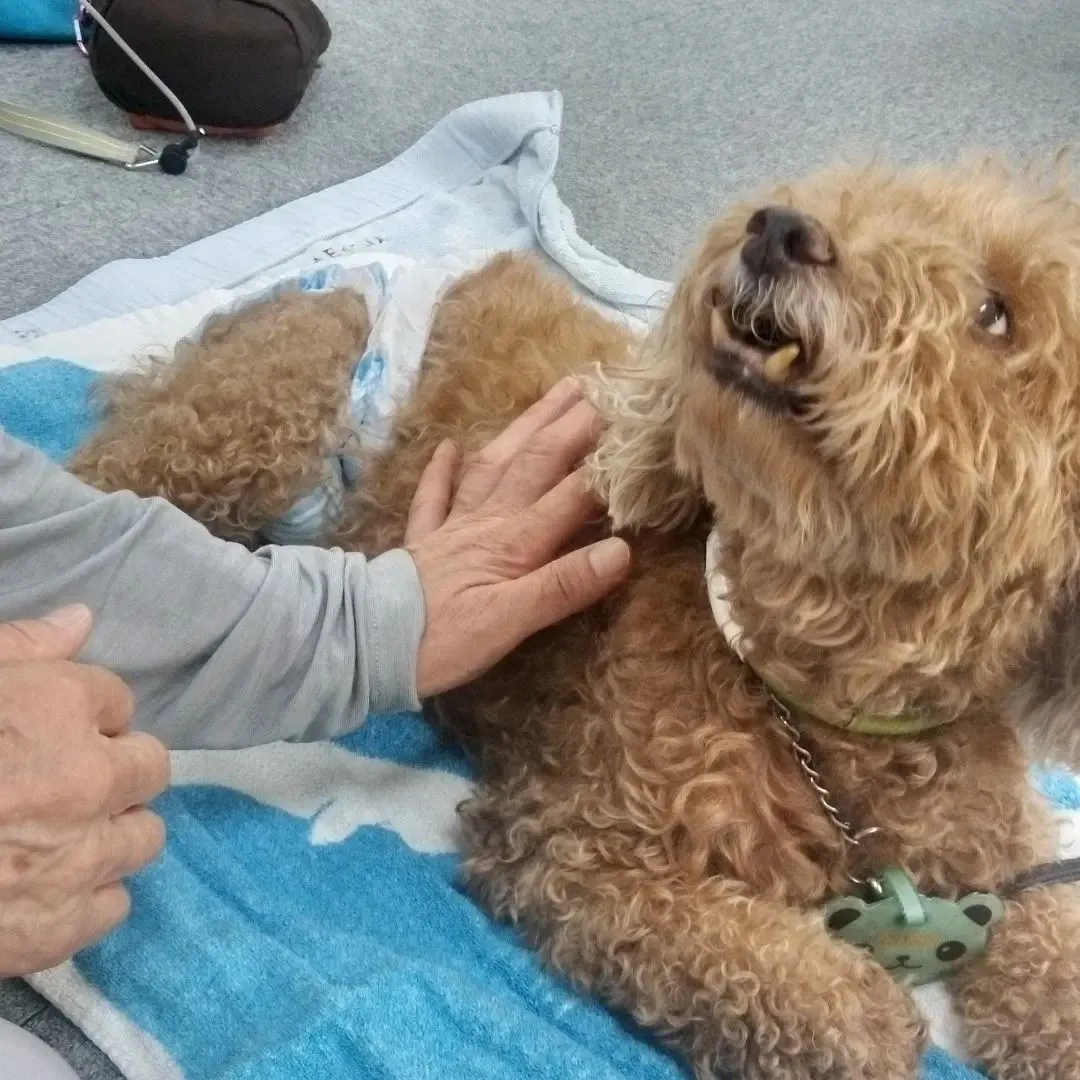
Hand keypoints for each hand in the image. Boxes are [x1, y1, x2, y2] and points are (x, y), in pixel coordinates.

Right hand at [0, 606, 169, 976]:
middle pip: (149, 767)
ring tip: (59, 837)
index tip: (56, 730)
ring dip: (110, 833)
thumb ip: (20, 647)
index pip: (117, 699)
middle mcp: (87, 778)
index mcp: (57, 707)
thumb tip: (81, 620)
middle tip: (66, 783)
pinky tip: (41, 890)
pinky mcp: (58, 929)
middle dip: (115, 770)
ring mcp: (79, 858)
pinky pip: (112, 906)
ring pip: (143, 837)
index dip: (86, 715)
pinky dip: (83, 899)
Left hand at [406, 377, 631, 698]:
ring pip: (494, 464)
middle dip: (571, 425)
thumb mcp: (510, 621)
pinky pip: (433, 496)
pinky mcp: (422, 544)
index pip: (572, 493)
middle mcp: (487, 522)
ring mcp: (452, 528)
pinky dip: (442, 470)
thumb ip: (564, 585)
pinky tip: (448, 445)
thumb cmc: (442, 640)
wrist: (365, 645)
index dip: (607, 462)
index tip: (638, 429)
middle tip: (602, 389)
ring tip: (553, 394)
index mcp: (514, 541)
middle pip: (536, 463)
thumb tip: (621, 549)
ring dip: (525, 428)